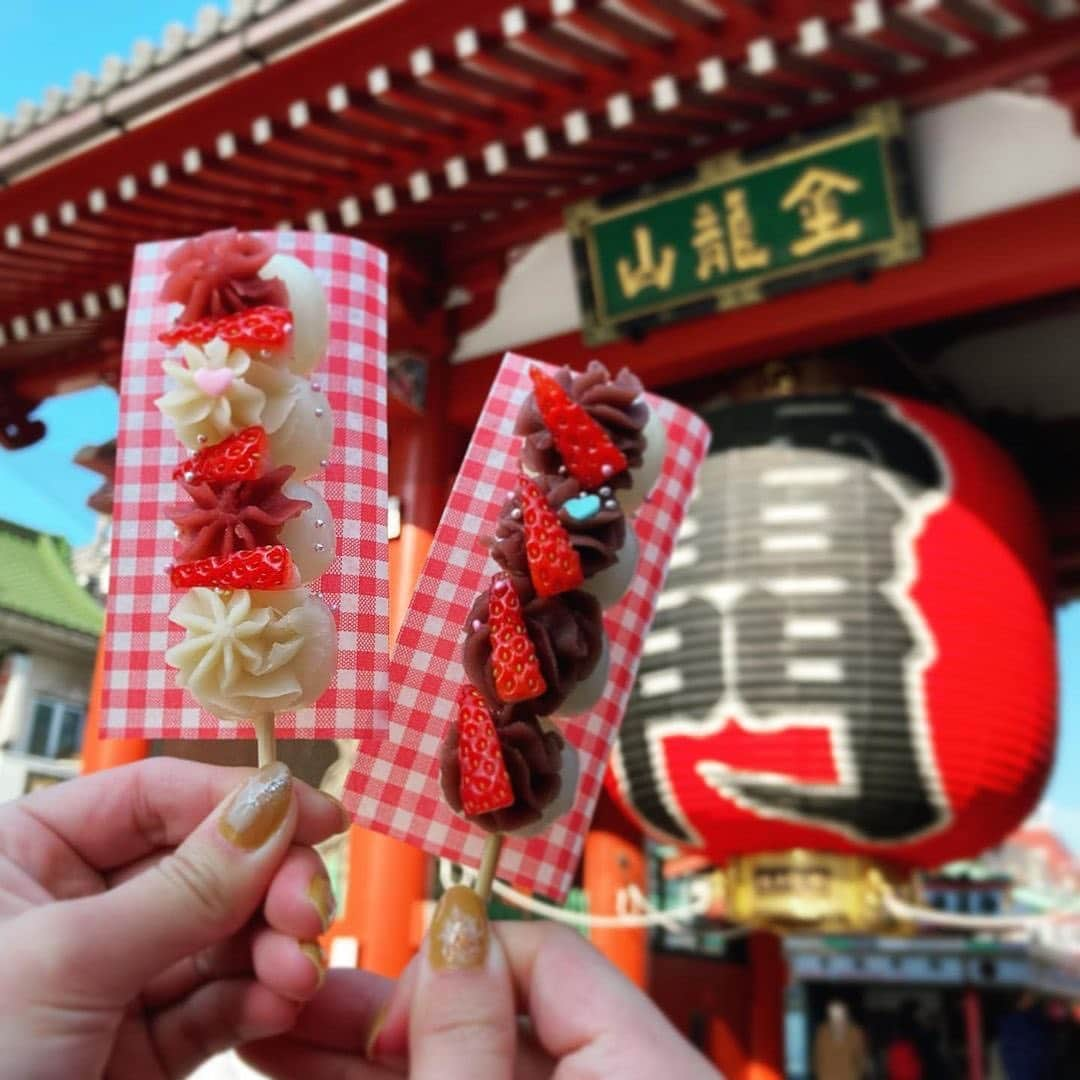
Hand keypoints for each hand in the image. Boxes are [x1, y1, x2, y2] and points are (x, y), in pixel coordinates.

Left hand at [0, 757, 346, 1078]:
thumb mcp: (65, 964)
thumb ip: (184, 886)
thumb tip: (274, 805)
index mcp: (26, 854)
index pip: (155, 794)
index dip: (240, 798)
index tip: (316, 814)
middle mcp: (74, 907)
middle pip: (204, 862)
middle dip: (265, 886)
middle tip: (309, 909)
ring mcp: (110, 977)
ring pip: (219, 936)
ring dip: (271, 949)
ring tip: (297, 972)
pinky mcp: (138, 1047)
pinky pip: (213, 1005)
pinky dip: (255, 1001)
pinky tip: (278, 1003)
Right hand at [242, 884, 720, 1078]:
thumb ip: (473, 1045)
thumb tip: (450, 931)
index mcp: (648, 1063)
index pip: (541, 955)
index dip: (448, 968)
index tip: (379, 1017)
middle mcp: (623, 1075)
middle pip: (492, 1014)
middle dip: (380, 1012)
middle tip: (287, 997)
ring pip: (470, 1062)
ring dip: (370, 1055)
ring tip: (275, 1035)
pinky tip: (318, 1072)